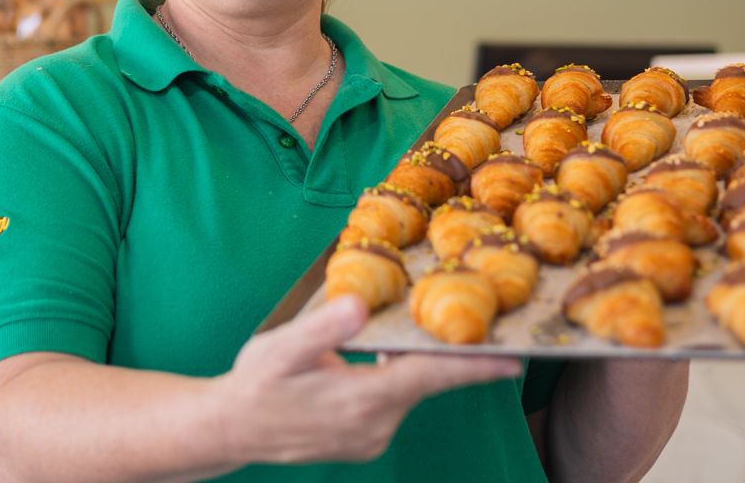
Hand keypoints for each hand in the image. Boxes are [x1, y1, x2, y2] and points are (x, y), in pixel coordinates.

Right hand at [214, 295, 519, 465]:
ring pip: (408, 391)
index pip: (431, 377)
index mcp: (362, 400)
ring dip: (416, 364)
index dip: (474, 366)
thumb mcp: (281, 349)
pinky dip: (395, 379)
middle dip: (449, 354)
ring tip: (424, 332)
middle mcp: (375, 425)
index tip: (514, 360)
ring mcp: (370, 437)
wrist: (230, 430)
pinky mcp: (363, 440)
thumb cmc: (255, 384)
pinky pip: (391, 403)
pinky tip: (381, 358)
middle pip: (425, 382)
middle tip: (479, 323)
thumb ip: (323, 328)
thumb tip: (359, 304)